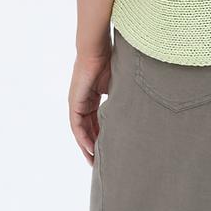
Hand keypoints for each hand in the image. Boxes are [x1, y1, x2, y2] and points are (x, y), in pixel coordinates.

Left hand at [68, 39, 112, 165]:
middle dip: (95, 145)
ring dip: (88, 146)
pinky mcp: (74, 102)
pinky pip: (77, 125)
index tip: (111, 148)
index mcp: (93, 97)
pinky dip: (83, 137)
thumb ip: (121, 98)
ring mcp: (77, 102)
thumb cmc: (110, 61)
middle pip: (88, 129)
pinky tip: (91, 148)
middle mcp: (82, 102)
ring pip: (81, 130)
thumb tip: (135, 110)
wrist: (96, 48)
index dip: (103, 135)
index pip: (97, 121)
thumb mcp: (118, 84)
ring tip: (96, 162)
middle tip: (102, 162)